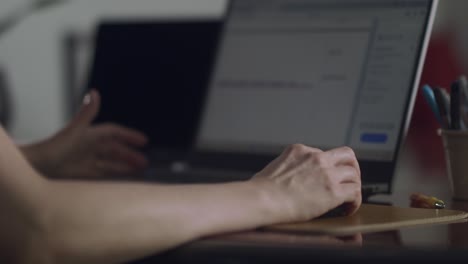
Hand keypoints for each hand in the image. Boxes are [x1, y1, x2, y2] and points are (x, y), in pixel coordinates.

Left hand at [21, 90, 148, 178]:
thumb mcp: (75, 130)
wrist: (36, 167)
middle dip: (130, 154)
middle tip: (145, 161)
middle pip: (114, 149)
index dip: (129, 136)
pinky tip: (123, 178)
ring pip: (111, 162)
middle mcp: (89, 147)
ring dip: (125, 165)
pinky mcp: (83, 174)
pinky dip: (114, 175)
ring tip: (140, 170)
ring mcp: (86, 161)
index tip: (144, 141)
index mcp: (90, 134)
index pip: (114, 133)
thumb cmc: (54, 147)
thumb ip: (86, 113)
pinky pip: (103, 174)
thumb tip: (94, 93)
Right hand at [251, 144, 360, 222]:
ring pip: (353, 173)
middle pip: (346, 155)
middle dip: (350, 167)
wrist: (262, 199)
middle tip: (348, 180)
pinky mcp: (333, 191)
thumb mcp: (273, 168)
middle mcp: (316, 157)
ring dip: (353, 185)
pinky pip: (355, 192)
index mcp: (299, 151)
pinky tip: (347, 209)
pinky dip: (354, 202)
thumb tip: (281, 178)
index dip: (327, 167)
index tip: (325, 178)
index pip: (322, 153)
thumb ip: (284, 168)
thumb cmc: (260, 190)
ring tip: (348, 198)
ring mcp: (326, 173)